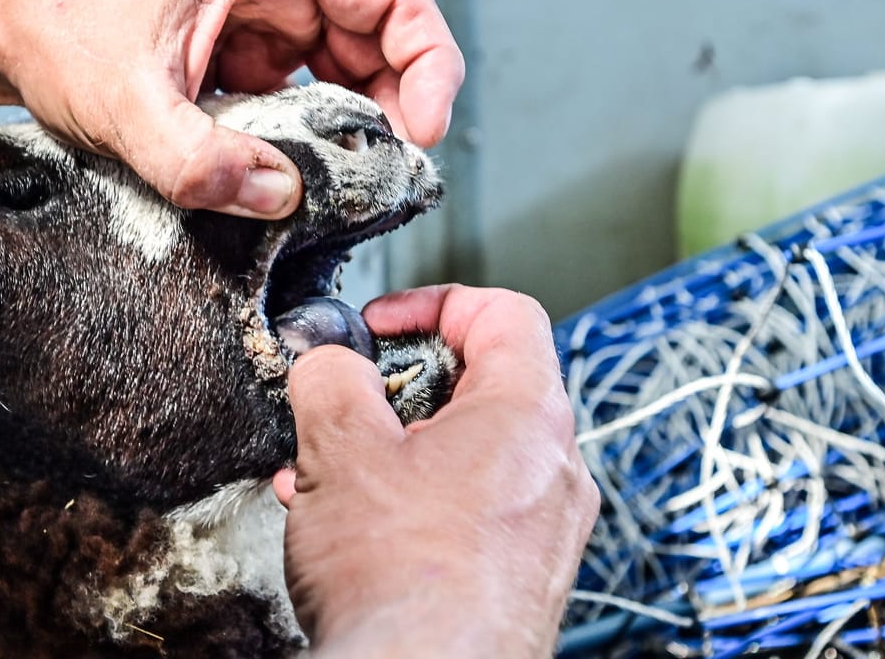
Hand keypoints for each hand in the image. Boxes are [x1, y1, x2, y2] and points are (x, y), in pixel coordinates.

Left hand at [0, 0, 463, 218]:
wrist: (5, 30)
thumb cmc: (58, 34)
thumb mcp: (123, 106)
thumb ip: (197, 160)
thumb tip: (281, 197)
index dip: (429, 60)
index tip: (424, 129)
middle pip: (384, 35)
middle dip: (399, 105)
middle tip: (386, 174)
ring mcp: (263, 16)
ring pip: (351, 66)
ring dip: (360, 124)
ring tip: (347, 181)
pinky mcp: (246, 53)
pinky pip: (308, 89)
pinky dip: (316, 133)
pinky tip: (299, 173)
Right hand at [274, 286, 598, 657]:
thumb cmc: (401, 582)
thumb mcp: (339, 449)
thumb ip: (332, 380)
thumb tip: (330, 360)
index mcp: (528, 415)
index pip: (503, 313)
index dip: (432, 303)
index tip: (380, 323)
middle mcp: (554, 470)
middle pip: (483, 386)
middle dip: (401, 388)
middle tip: (350, 404)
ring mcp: (545, 530)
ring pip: (468, 456)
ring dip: (397, 451)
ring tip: (332, 473)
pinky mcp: (522, 578)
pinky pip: (470, 512)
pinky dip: (414, 501)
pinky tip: (352, 526)